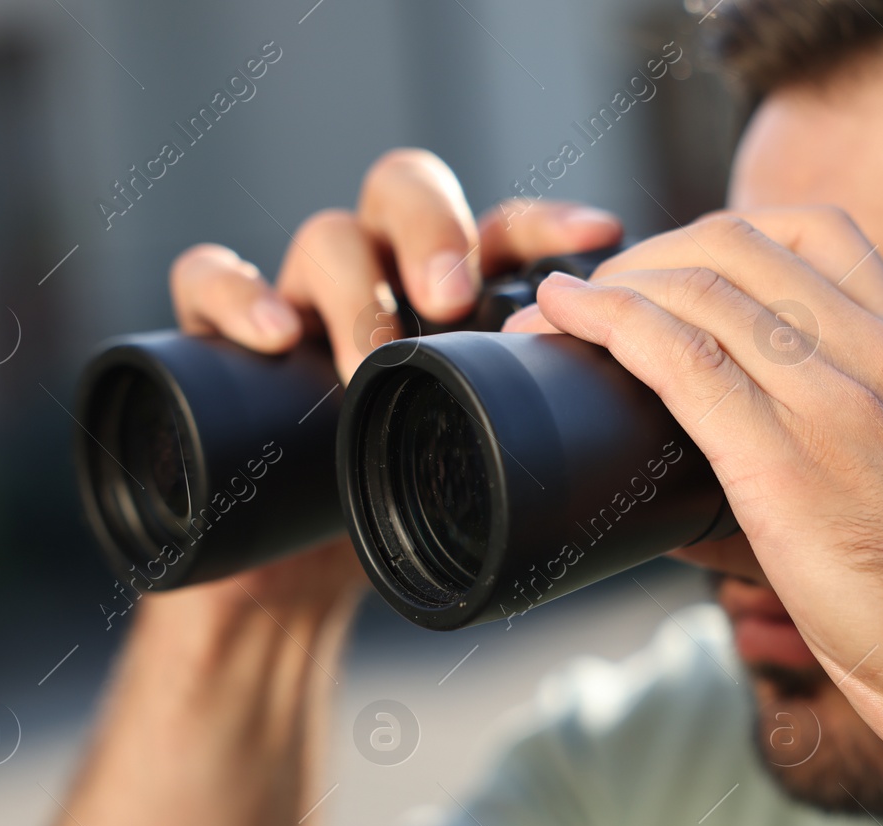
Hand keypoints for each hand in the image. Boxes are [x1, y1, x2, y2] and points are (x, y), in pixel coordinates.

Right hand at [158, 148, 622, 622]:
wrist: (295, 575)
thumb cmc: (398, 513)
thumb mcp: (478, 480)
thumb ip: (546, 465)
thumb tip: (675, 513)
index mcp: (451, 297)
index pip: (504, 229)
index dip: (550, 222)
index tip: (604, 233)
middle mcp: (380, 277)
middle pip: (407, 193)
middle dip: (436, 231)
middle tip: (455, 295)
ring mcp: (300, 297)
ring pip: (325, 234)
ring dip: (355, 288)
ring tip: (374, 356)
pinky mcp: (218, 336)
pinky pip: (208, 278)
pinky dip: (234, 292)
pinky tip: (272, 333)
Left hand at [511, 208, 882, 780]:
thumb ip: (839, 455)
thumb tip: (707, 489)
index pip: (814, 234)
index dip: (721, 235)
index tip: (671, 273)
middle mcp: (880, 356)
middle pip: (740, 244)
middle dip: (655, 252)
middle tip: (605, 294)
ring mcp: (835, 404)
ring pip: (701, 290)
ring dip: (616, 283)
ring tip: (569, 308)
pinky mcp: (785, 467)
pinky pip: (679, 360)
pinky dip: (609, 322)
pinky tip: (565, 315)